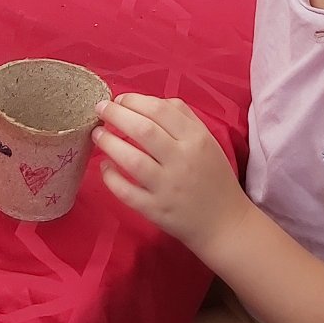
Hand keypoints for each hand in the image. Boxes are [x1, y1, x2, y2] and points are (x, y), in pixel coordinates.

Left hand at [94, 93, 252, 260]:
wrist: (226, 223)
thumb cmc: (214, 177)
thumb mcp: (208, 140)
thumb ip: (184, 117)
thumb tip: (149, 102)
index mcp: (196, 139)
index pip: (160, 110)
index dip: (134, 100)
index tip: (118, 99)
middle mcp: (182, 160)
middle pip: (143, 130)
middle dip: (116, 115)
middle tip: (101, 109)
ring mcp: (167, 187)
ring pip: (132, 159)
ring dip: (109, 143)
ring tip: (97, 134)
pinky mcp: (155, 210)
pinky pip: (126, 191)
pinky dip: (110, 177)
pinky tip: (105, 166)